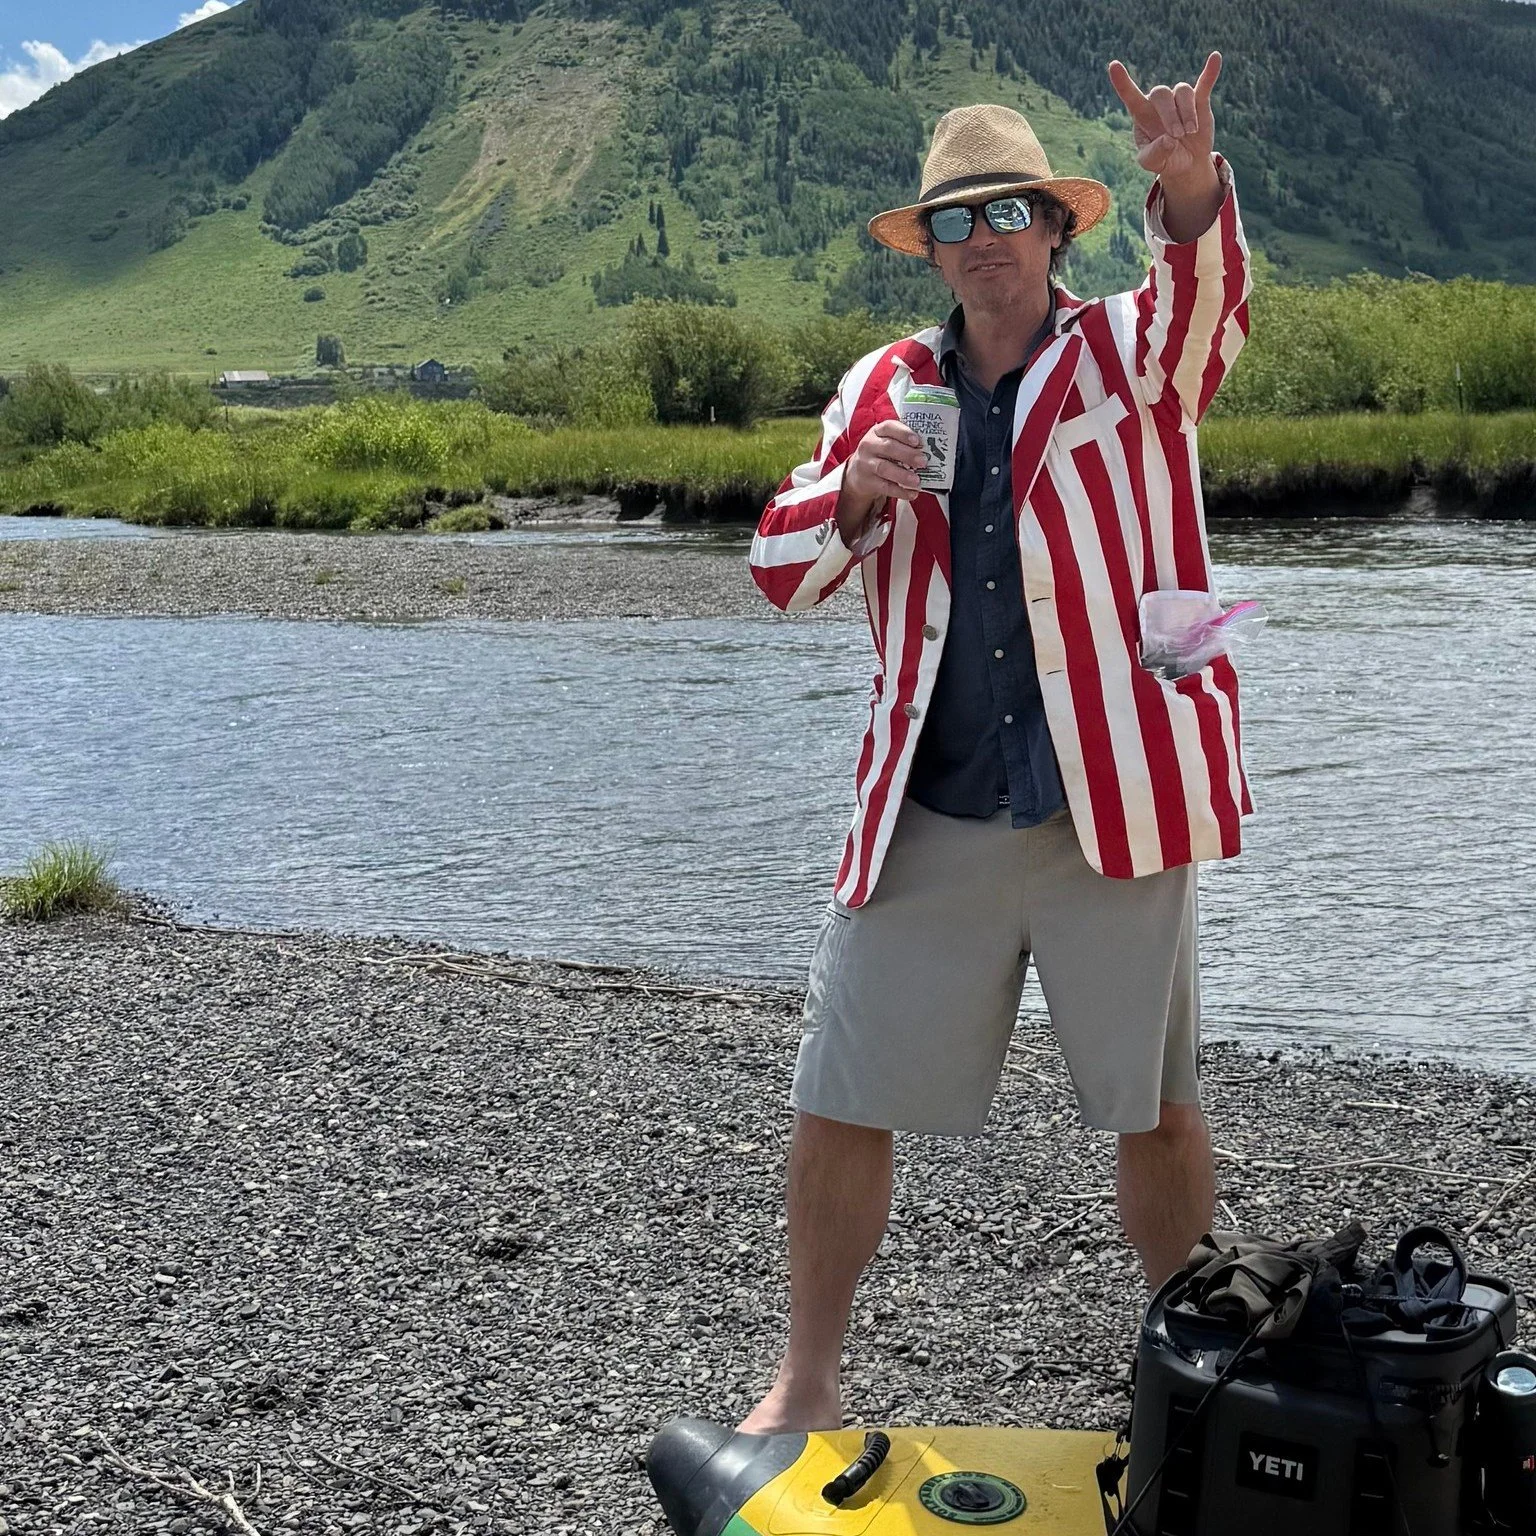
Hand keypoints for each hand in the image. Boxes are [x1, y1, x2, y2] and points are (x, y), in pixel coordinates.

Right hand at [837, 419, 926, 538]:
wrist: (857, 474)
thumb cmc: (880, 454)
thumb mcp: (886, 442)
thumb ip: (903, 443)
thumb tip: (929, 451)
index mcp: (877, 432)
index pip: (889, 427)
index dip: (904, 433)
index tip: (918, 441)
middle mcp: (869, 445)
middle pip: (888, 448)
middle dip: (907, 454)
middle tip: (923, 462)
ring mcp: (866, 464)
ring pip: (884, 468)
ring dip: (903, 475)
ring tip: (917, 481)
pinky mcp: (866, 482)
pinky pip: (884, 487)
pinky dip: (900, 491)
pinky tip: (912, 493)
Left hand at [1108, 52, 1221, 184]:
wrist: (1187, 163)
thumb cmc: (1164, 160)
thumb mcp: (1153, 164)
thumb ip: (1155, 154)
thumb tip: (1169, 140)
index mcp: (1141, 115)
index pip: (1130, 95)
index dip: (1122, 81)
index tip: (1113, 65)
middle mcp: (1159, 103)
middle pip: (1161, 94)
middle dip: (1170, 116)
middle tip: (1177, 136)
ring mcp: (1179, 100)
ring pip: (1182, 92)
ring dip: (1187, 113)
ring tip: (1189, 132)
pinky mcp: (1199, 101)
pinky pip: (1204, 83)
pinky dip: (1210, 72)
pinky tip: (1215, 57)